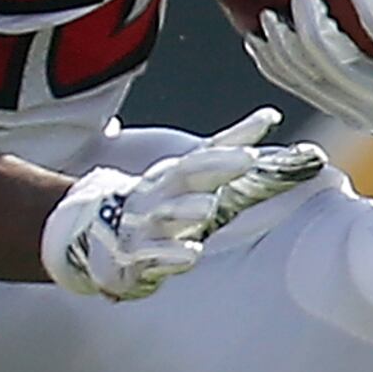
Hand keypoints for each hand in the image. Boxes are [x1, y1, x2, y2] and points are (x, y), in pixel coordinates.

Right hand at [41, 108, 324, 300]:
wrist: (100, 237)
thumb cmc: (159, 204)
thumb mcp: (191, 178)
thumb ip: (229, 151)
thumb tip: (272, 117)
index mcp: (177, 172)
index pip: (211, 148)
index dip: (240, 134)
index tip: (270, 118)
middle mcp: (161, 191)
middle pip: (188, 173)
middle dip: (218, 165)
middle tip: (249, 158)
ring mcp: (146, 222)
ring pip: (168, 213)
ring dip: (187, 209)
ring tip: (207, 206)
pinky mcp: (135, 254)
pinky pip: (154, 255)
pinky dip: (171, 255)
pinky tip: (192, 254)